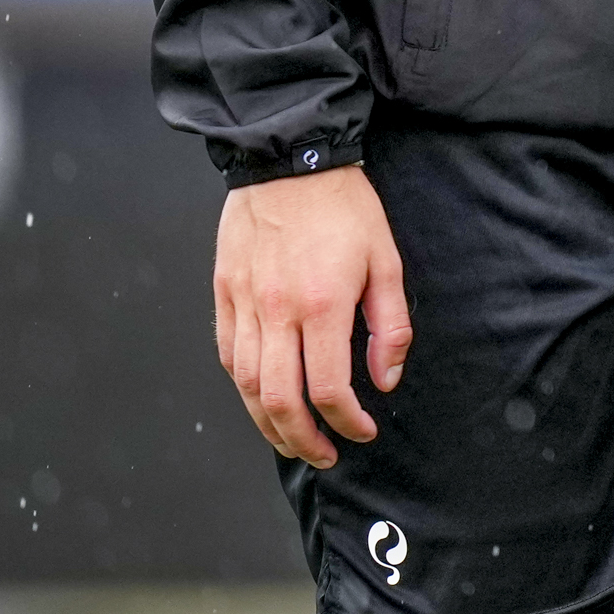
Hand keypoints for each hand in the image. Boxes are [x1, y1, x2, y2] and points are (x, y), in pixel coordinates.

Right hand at [213, 163, 409, 467]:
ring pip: (245, 386)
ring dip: (268, 424)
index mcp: (321, 304)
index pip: (326, 388)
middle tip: (324, 455)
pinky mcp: (224, 293)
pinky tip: (261, 399)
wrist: (290, 159)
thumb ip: (390, 326)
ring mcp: (244, 304)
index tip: (362, 431)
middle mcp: (276, 311)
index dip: (345, 422)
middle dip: (302, 440)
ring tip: (292, 440)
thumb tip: (385, 380)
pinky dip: (243, 388)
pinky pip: (227, 355)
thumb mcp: (386, 260)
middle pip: (278, 400)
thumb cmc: (345, 207)